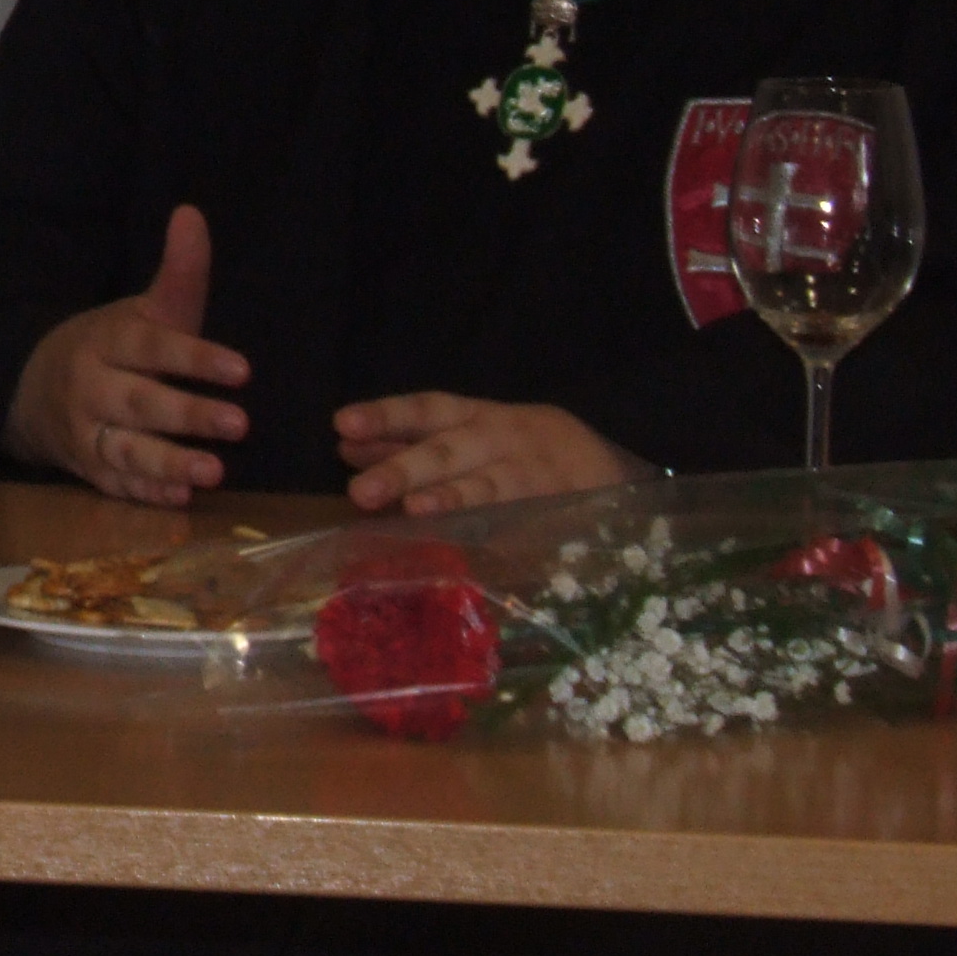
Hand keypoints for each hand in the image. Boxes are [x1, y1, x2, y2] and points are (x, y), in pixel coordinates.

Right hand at [2, 205, 252, 506]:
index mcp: (109, 341)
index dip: (194, 358)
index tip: (242, 370)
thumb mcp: (141, 309)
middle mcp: (92, 387)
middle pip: (140, 401)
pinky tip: (181, 499)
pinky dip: (146, 493)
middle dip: (188, 414)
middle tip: (241, 424)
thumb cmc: (110, 347)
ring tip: (215, 472)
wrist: (30, 388)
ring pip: (126, 449)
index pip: (152, 347)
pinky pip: (115, 485)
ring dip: (170, 462)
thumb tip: (193, 213)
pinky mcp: (88, 469)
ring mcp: (86, 432)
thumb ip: (178, 273)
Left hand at [337, 394, 644, 515]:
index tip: (342, 424)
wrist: (614, 467)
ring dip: (449, 499)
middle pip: (449, 450)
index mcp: (478, 417)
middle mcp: (503, 440)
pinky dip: (498, 533)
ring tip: (414, 510)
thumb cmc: (518, 450)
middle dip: (404, 468)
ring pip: (487, 486)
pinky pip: (523, 522)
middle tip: (359, 490)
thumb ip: (408, 442)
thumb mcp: (468, 435)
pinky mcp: (555, 511)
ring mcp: (532, 476)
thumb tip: (346, 447)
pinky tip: (468, 546)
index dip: (387, 416)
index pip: (427, 409)